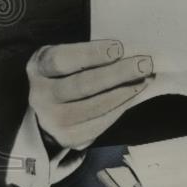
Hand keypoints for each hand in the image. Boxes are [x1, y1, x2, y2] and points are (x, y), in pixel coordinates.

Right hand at [27, 39, 153, 149]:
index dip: (90, 54)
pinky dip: (122, 106)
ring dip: (126, 91)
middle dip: (117, 73)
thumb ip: (92, 55)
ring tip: (147, 78)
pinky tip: (136, 93)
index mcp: (39, 68)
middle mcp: (40, 96)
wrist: (48, 111)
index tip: (118, 48)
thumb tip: (131, 52)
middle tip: (145, 64)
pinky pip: (102, 122)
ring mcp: (53, 121)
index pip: (61, 60)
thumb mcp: (69, 59)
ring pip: (95, 107)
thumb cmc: (67, 74)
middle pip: (82, 85)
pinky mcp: (70, 138)